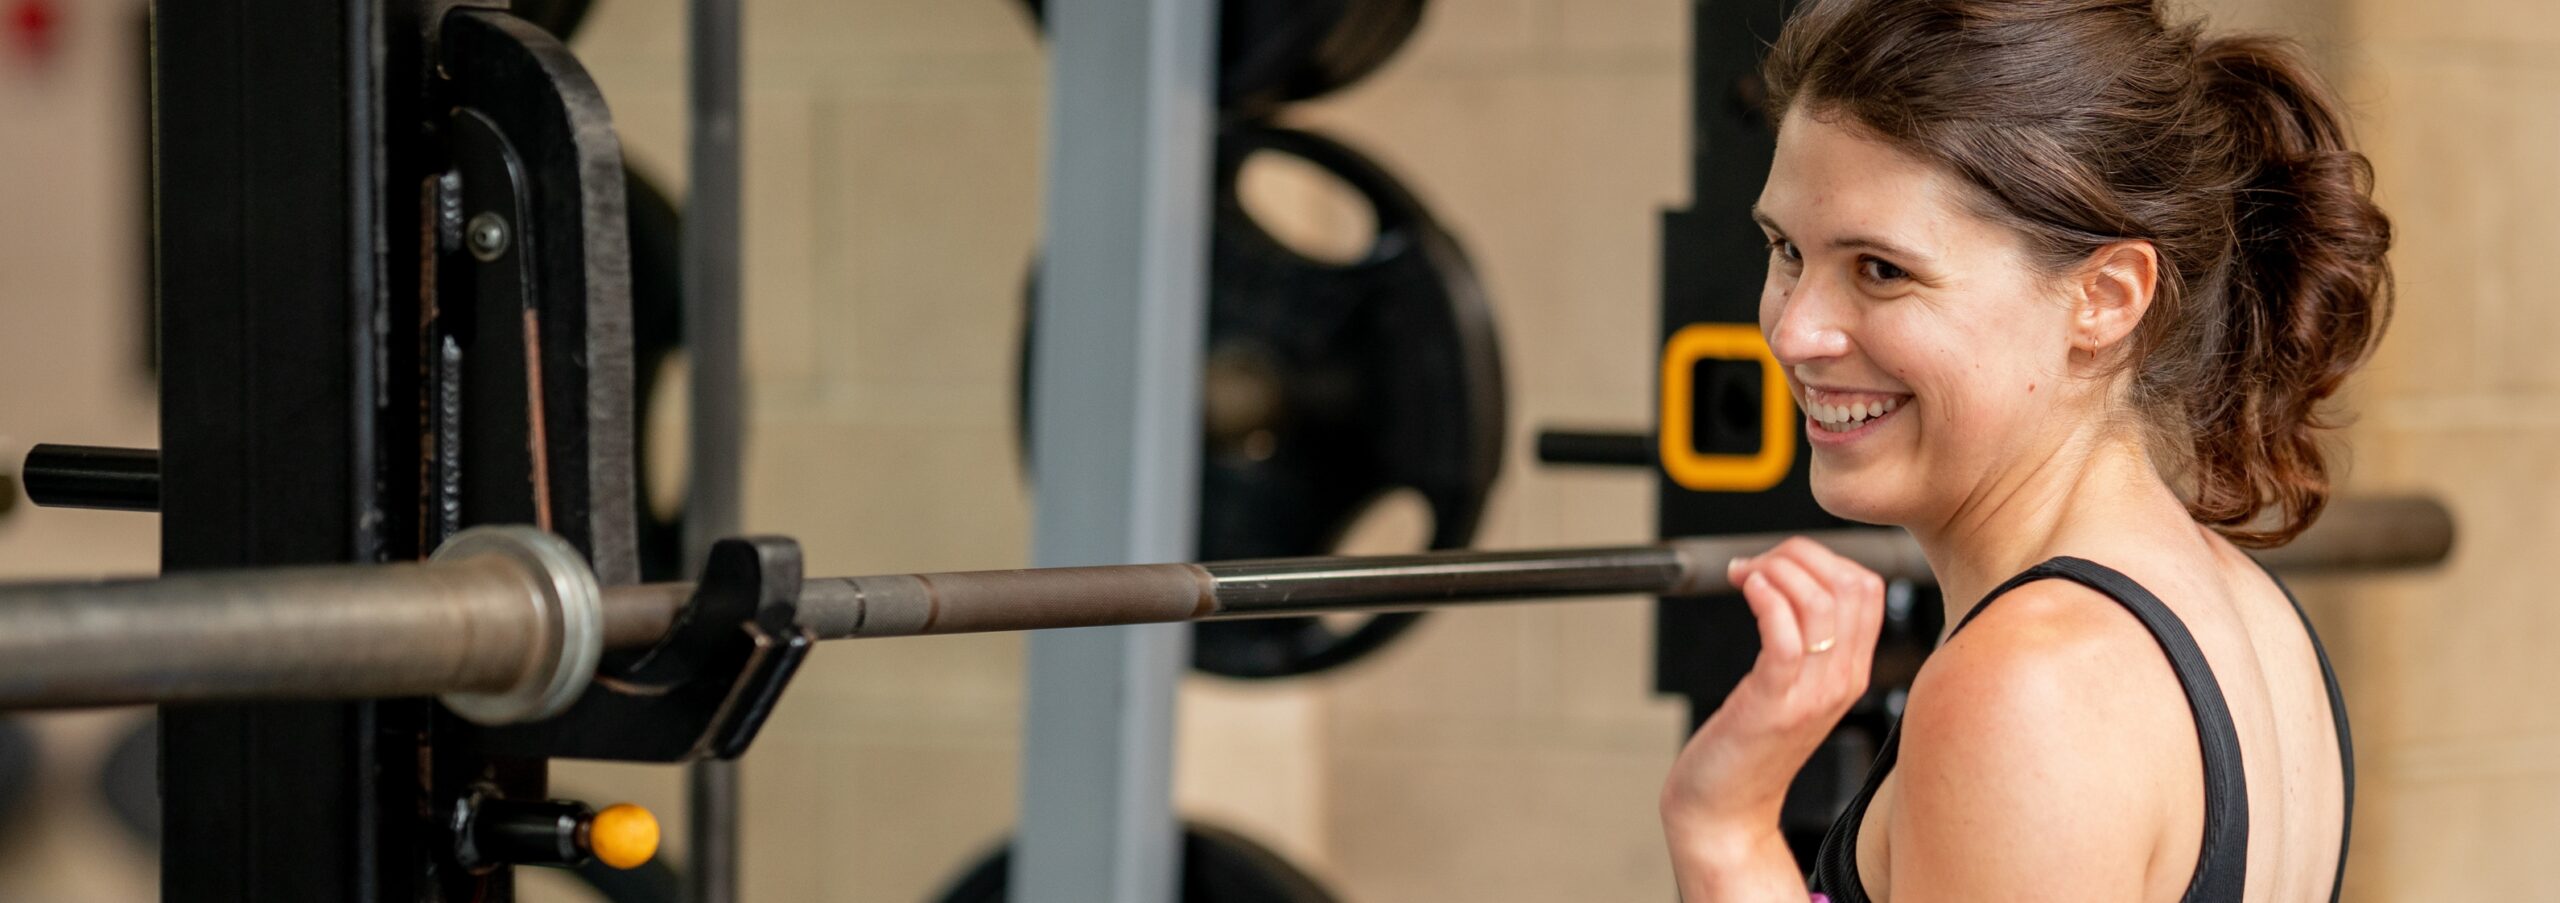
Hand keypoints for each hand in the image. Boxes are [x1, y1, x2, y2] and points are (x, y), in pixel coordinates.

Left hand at [1661, 537, 1887, 845]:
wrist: (1727, 810)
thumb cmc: (1748, 746)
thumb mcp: (1792, 689)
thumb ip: (1803, 645)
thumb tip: (1787, 581)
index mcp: (1852, 673)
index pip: (1869, 588)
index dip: (1823, 557)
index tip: (1779, 562)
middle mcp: (1841, 681)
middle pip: (1850, 584)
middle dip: (1799, 555)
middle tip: (1756, 565)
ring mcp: (1811, 695)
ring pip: (1820, 602)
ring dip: (1776, 570)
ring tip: (1745, 577)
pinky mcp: (1773, 705)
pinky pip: (1784, 637)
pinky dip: (1766, 599)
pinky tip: (1747, 590)